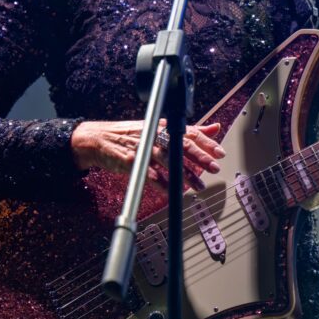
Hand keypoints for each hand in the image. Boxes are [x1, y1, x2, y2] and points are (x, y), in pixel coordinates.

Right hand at [71, 119, 225, 191]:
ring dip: (184, 174)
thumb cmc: (132, 134)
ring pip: (168, 161)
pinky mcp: (131, 161)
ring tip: (198, 186)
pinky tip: (173, 192)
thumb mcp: (160, 127)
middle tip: (214, 168)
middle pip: (181, 145)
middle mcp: (155, 135)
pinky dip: (163, 184)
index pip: (189, 132)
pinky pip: (150, 175)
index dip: (206, 142)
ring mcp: (143, 148)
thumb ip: (188, 130)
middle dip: (199, 157)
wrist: (99, 139)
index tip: (220, 153)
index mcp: (164, 126)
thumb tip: (214, 128)